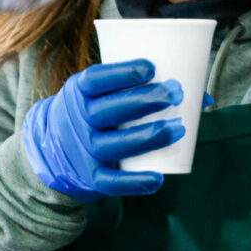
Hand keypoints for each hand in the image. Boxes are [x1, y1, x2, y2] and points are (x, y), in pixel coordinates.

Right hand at [22, 59, 186, 201]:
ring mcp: (83, 150)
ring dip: (148, 137)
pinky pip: (112, 182)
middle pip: (110, 111)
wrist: (48, 149)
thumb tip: (201, 95)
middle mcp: (77, 120)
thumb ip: (135, 89)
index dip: (122, 73)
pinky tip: (158, 179)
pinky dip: (134, 182)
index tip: (151, 67)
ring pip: (115, 145)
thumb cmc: (90, 113)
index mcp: (78, 92)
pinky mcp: (90, 177)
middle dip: (145, 101)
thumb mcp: (96, 94)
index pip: (97, 80)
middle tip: (175, 93)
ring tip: (178, 129)